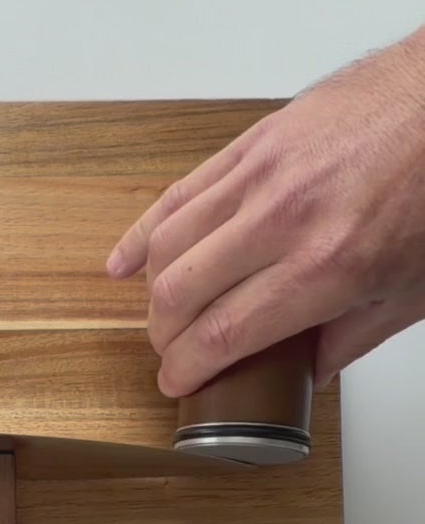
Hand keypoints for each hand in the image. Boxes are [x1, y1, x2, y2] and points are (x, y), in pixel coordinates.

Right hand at [106, 26, 424, 394]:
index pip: (222, 333)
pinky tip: (127, 259)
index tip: (176, 380)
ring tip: (160, 313)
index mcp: (326, 266)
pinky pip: (179, 193)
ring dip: (153, 290)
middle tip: (171, 352)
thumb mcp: (411, 288)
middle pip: (180, 292)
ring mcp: (261, 175)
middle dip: (163, 335)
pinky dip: (145, 232)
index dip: (185, 367)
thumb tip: (310, 371)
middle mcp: (283, 220)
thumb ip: (352, 338)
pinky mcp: (253, 143)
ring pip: (169, 244)